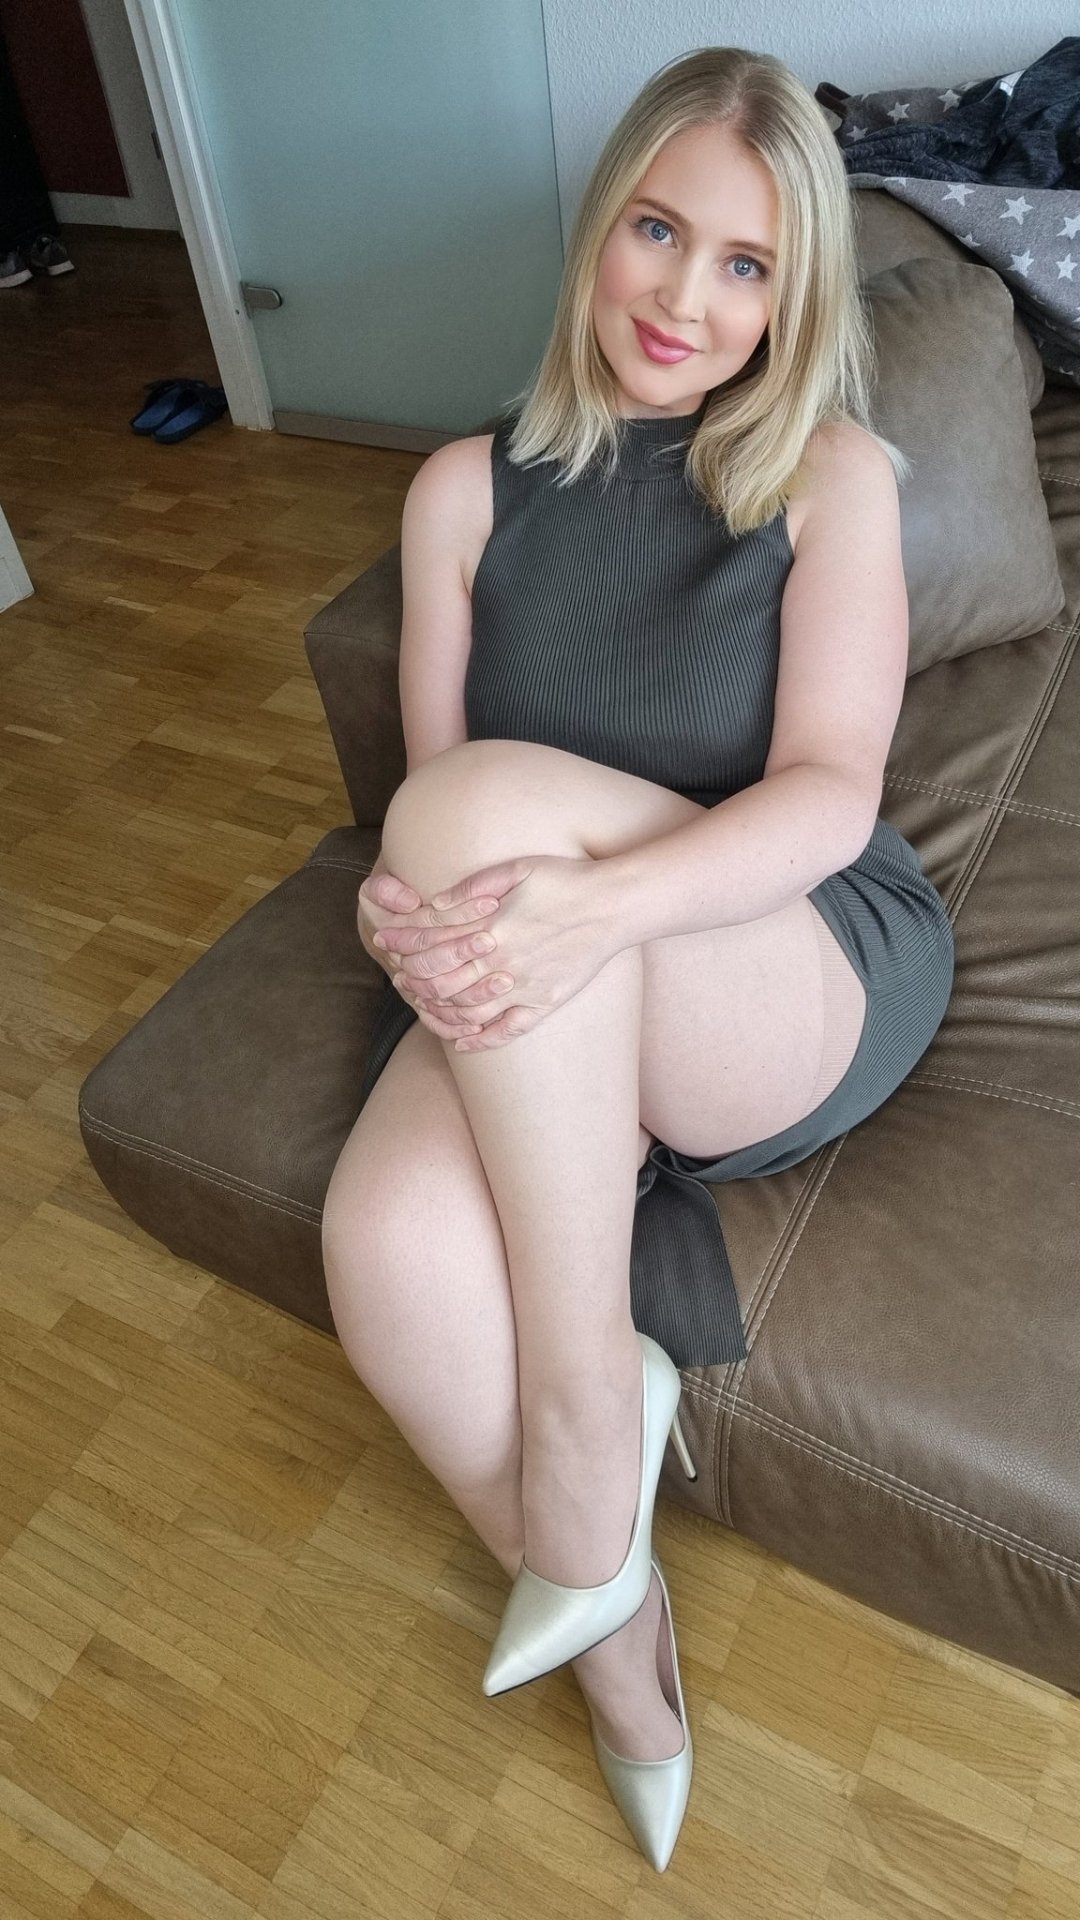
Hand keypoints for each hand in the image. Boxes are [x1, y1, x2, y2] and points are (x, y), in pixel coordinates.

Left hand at [373, 853, 616, 1050]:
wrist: (615, 906)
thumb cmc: (567, 881)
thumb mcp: (518, 868)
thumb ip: (474, 887)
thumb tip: (436, 904)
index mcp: (493, 926)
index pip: (434, 940)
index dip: (404, 942)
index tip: (384, 941)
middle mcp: (503, 962)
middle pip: (442, 980)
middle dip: (412, 980)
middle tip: (397, 977)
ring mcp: (524, 987)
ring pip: (467, 1011)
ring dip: (437, 1011)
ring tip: (421, 1005)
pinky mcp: (544, 1003)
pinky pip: (506, 1031)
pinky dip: (480, 1041)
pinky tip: (462, 1042)